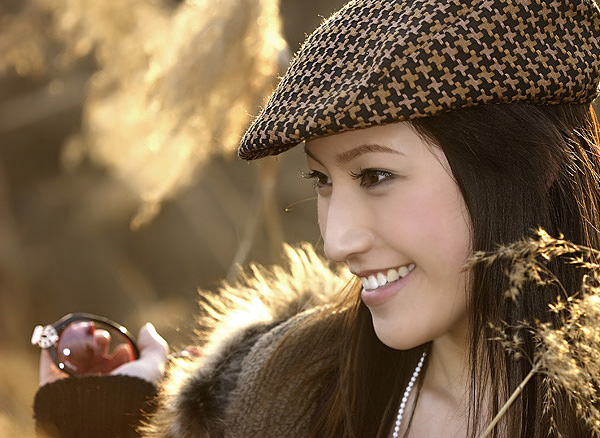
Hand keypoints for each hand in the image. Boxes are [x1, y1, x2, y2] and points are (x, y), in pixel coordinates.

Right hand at [39, 322, 168, 386]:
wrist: (102, 413)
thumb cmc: (131, 391)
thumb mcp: (152, 368)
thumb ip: (154, 347)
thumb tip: (146, 328)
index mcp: (118, 388)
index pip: (117, 368)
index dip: (121, 353)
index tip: (124, 347)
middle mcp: (97, 389)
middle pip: (95, 362)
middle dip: (99, 344)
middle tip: (102, 338)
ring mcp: (74, 388)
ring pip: (74, 361)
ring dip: (79, 343)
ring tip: (87, 337)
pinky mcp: (53, 388)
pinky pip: (49, 365)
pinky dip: (51, 347)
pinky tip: (58, 333)